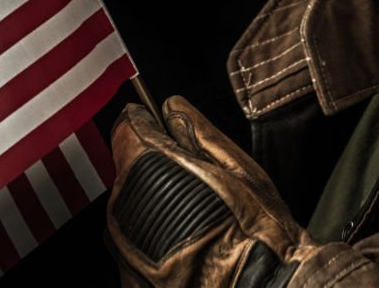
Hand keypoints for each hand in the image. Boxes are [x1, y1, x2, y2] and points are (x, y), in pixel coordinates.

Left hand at [105, 99, 321, 286]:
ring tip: (202, 219)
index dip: (148, 124)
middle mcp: (124, 207)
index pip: (127, 128)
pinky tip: (192, 246)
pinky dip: (157, 239)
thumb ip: (198, 133)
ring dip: (158, 205)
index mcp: (149, 170)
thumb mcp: (239, 169)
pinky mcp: (127, 275)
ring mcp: (121, 245)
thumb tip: (173, 107)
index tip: (167, 127)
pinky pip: (136, 242)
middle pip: (131, 170)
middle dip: (158, 169)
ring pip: (134, 206)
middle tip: (202, 184)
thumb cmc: (257, 235)